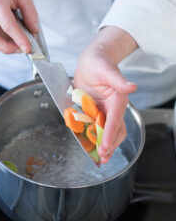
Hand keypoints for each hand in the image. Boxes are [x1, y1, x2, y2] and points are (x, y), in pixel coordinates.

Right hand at [0, 0, 38, 53]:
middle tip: (23, 48)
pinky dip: (4, 40)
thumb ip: (30, 13)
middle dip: (7, 48)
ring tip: (20, 40)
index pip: (8, 26)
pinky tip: (14, 35)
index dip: (19, 40)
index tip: (28, 49)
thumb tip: (35, 31)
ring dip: (6, 45)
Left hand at [74, 26, 137, 163]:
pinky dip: (94, 137)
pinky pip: (96, 127)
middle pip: (115, 130)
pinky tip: (89, 144)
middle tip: (102, 157)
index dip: (110, 134)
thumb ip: (118, 80)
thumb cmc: (99, 63)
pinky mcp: (96, 112)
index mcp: (117, 99)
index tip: (105, 147)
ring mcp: (104, 111)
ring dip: (104, 144)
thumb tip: (132, 87)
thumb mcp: (106, 70)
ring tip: (99, 157)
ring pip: (107, 132)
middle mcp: (113, 108)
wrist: (90, 63)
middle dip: (109, 145)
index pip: (115, 120)